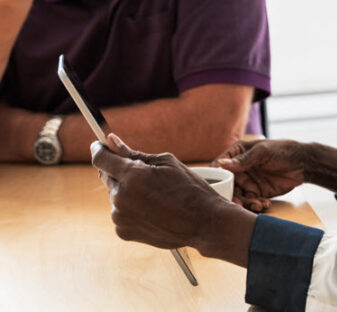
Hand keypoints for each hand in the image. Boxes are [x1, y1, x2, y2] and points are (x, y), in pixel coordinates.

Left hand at [91, 133, 229, 249]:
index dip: (98, 149)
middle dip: (119, 171)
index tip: (99, 144)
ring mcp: (120, 217)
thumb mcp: (166, 163)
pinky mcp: (123, 231)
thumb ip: (134, 153)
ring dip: (126, 191)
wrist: (203, 222)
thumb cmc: (189, 188)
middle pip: (106, 177)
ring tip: (154, 196)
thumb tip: (112, 141)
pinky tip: (152, 210)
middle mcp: (121, 197)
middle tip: (143, 174)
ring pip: (114, 195)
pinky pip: (120, 212)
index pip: (101, 159)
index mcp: (133, 176)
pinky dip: (130, 208)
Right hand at [213, 139, 305, 211]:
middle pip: (226, 185)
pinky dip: (256, 205)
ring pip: (238, 196)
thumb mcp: (263, 152)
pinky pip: (250, 202)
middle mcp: (239, 169)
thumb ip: (243, 159)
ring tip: (257, 205)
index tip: (218, 188)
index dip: (216, 177)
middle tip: (237, 203)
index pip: (219, 166)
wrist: (304, 163)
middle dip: (231, 195)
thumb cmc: (283, 150)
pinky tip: (264, 204)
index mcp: (237, 154)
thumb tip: (221, 164)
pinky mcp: (257, 192)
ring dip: (245, 203)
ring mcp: (248, 181)